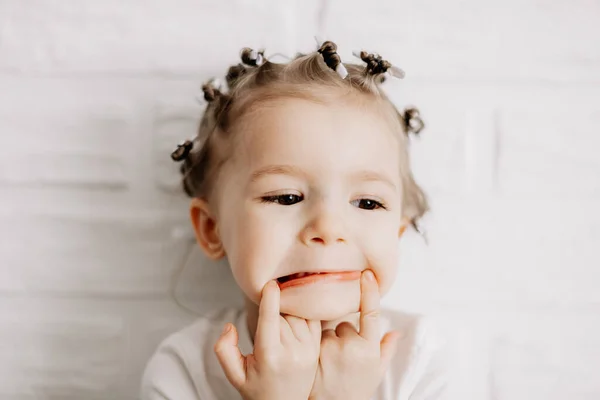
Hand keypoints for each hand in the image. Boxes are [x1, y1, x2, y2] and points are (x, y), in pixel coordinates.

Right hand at [214, 280, 321, 399]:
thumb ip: (224, 350)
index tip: (270, 283)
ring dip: (288, 312)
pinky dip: (303, 313)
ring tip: (279, 324)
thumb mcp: (235, 374)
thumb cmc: (258, 389)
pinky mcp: (317, 348)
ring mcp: (308, 350)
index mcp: (270, 356)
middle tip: (267, 320)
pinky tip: (294, 318)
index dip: (270, 298)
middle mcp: (293, 352)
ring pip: (297, 315)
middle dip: (274, 310)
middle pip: (282, 315)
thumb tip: (229, 326)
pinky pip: (312, 319)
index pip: (271, 320)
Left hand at [309, 270, 400, 399]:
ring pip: (328, 330)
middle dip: (344, 335)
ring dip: (328, 340)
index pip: (371, 314)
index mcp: (369, 349)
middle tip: (343, 358)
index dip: (369, 292)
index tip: (367, 274)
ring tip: (329, 363)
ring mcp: (329, 348)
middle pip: (345, 324)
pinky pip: (314, 336)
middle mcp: (350, 346)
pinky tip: (318, 362)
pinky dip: (315, 345)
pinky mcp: (311, 351)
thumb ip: (386, 350)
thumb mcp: (376, 373)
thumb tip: (396, 332)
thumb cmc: (355, 390)